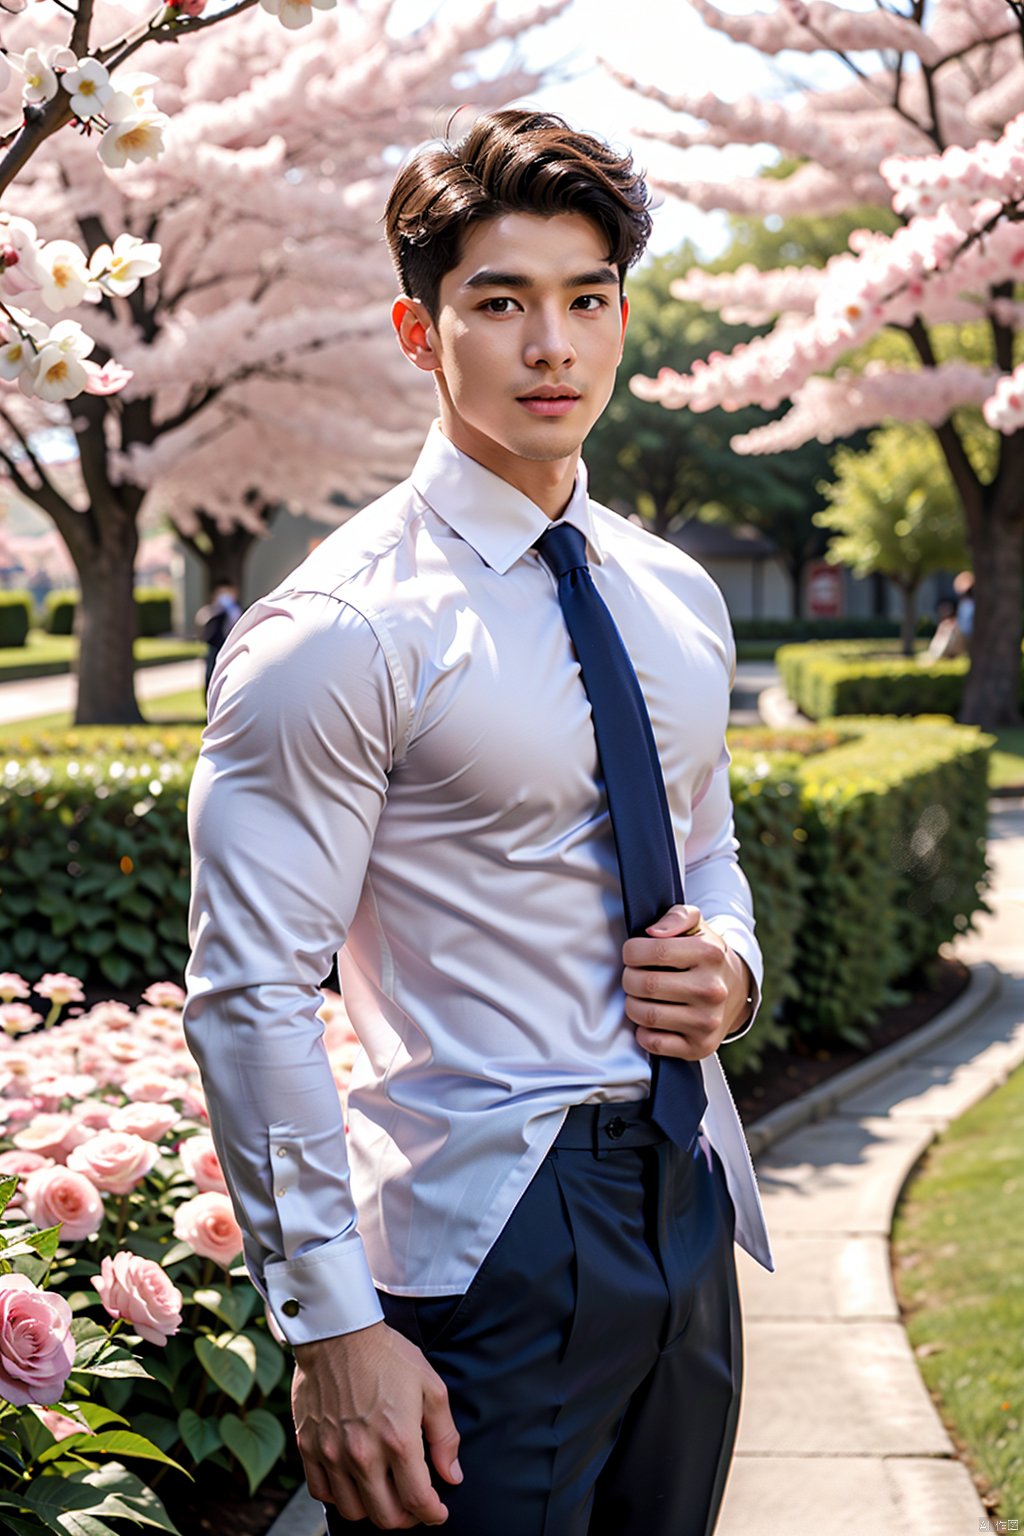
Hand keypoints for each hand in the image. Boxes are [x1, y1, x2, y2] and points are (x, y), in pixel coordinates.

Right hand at [292, 1320, 461, 1528]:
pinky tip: (353, 1481)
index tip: (438, 1512)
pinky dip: (340, 1496)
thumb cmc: (388, 1355)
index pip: (418, 1501)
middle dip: (407, 1518)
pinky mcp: (308, 1447)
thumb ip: (445, 1436)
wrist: (338, 1332)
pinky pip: (322, 1493)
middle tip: (414, 1505)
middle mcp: (363, 1454)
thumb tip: (452, 1475)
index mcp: (398, 1440)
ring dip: (373, 1510)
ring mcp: (331, 1454)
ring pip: (353, 1512)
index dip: (433, 1514)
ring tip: (385, 1494)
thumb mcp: (431, 1387)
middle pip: (386, 1517)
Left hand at [621, 903, 752, 1061]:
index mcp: (710, 954)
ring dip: (632, 1005)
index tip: (633, 954)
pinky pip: (653, 1043)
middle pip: (644, 984)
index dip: (631, 951)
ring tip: (640, 997)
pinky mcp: (699, 1047)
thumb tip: (652, 933)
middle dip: (629, 978)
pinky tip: (652, 1019)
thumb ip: (676, 916)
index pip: (653, 950)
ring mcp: (707, 1021)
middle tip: (634, 976)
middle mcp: (712, 989)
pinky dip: (643, 1031)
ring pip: (645, 1015)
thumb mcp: (696, 926)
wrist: (735, 991)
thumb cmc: (704, 956)